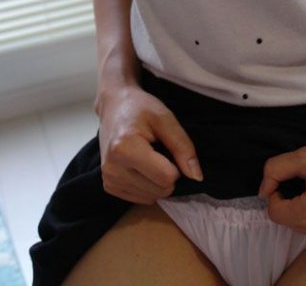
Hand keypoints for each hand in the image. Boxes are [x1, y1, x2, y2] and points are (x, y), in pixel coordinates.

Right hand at [96, 84, 203, 203]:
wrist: (114, 106)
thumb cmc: (141, 108)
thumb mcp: (165, 118)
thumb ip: (182, 146)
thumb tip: (196, 177)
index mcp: (125, 148)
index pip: (166, 177)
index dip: (176, 164)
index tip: (167, 147)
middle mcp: (112, 168)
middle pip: (160, 190)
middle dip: (167, 173)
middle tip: (158, 150)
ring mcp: (109, 180)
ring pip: (152, 197)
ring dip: (157, 180)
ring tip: (148, 155)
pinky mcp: (109, 187)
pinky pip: (141, 198)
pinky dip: (147, 185)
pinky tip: (141, 165)